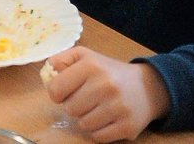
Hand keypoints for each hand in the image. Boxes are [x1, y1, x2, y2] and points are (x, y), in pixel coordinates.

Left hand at [45, 47, 170, 141]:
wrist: (146, 87)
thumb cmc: (108, 71)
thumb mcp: (84, 56)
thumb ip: (60, 61)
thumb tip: (46, 75)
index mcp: (91, 66)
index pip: (56, 89)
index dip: (56, 93)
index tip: (65, 91)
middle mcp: (105, 85)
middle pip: (69, 109)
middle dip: (73, 105)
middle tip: (84, 99)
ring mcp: (118, 107)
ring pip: (83, 124)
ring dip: (85, 119)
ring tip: (95, 108)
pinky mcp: (128, 126)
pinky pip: (98, 137)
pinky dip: (98, 131)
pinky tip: (105, 119)